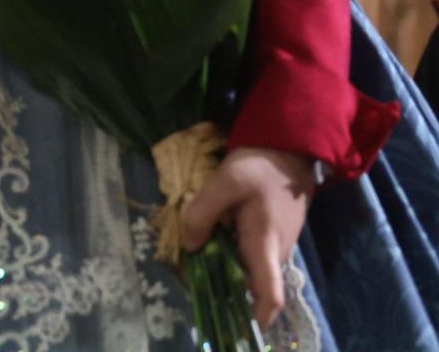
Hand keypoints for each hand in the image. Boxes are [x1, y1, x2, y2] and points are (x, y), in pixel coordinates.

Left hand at [181, 146, 315, 328]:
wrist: (289, 151)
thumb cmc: (260, 167)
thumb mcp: (225, 182)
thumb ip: (202, 213)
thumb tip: (191, 246)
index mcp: (265, 244)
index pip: (270, 293)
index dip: (259, 315)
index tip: (243, 327)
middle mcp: (275, 252)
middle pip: (253, 283)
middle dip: (227, 287)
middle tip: (196, 274)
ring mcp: (277, 245)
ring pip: (251, 269)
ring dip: (228, 268)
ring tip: (201, 252)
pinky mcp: (273, 236)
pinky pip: (253, 255)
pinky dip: (234, 254)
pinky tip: (215, 238)